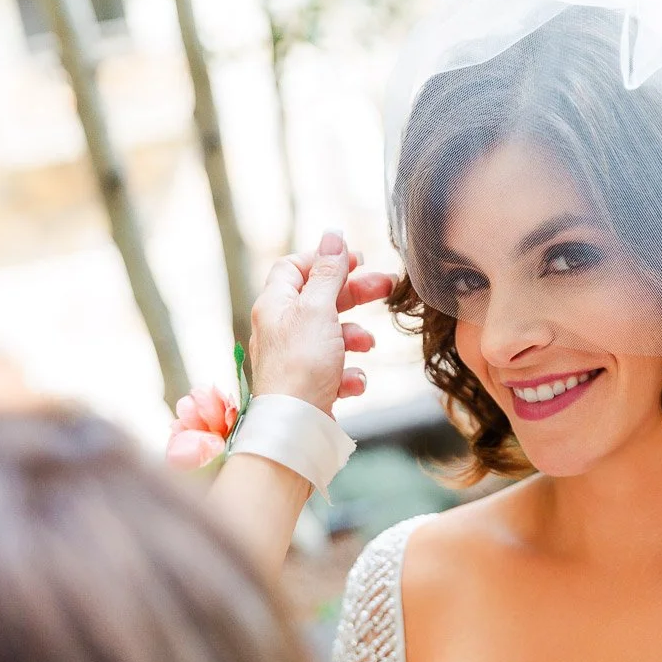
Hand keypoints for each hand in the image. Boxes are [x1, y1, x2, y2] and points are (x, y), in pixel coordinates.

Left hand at [249, 231, 395, 413]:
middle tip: (386, 287)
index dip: (325, 260)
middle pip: (320, 298)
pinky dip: (348, 372)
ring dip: (355, 337)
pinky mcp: (309, 385)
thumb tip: (333, 235)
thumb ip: (328, 272)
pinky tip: (352, 381)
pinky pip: (335, 369)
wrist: (294, 426)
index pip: (294, 267)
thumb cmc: (301, 365)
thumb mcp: (318, 309)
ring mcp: (295, 358)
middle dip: (354, 294)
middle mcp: (281, 328)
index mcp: (275, 304)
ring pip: (332, 335)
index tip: (356, 260)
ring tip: (367, 345)